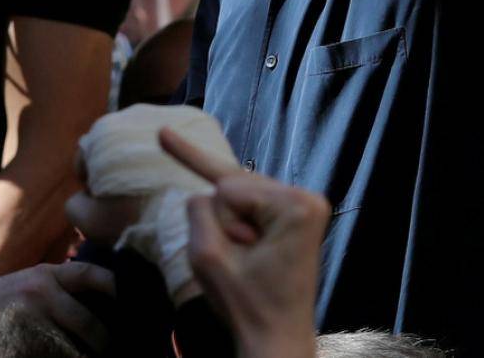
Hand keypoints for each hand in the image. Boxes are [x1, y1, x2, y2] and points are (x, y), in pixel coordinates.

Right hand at [0, 263, 114, 354]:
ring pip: (71, 351)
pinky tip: (46, 353)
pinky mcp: (18, 349)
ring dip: (75, 354)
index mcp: (44, 277)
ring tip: (78, 352)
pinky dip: (54, 356)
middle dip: (102, 342)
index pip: (89, 275)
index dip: (114, 286)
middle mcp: (39, 297)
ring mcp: (28, 325)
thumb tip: (104, 299)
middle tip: (106, 347)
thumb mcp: (27, 284)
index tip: (128, 299)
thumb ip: (59, 288)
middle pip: (90, 325)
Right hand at [162, 128, 326, 357]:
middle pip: (235, 183)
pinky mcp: (295, 215)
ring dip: (229, 222)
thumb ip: (197, 210)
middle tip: (243, 259)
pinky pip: (248, 200)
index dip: (220, 222)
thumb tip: (202, 189)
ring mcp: (304, 205)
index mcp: (297, 206)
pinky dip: (231, 212)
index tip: (241, 251)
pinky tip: (176, 145)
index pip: (228, 186)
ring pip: (238, 192)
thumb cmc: (247, 306)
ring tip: (246, 258)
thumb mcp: (207, 258)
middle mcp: (307, 197)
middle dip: (225, 218)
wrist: (276, 341)